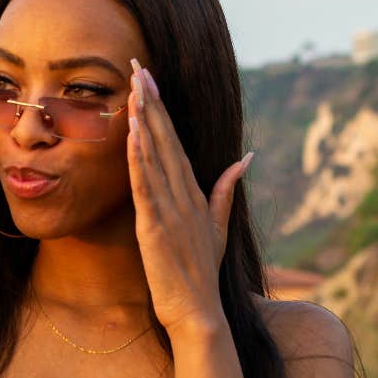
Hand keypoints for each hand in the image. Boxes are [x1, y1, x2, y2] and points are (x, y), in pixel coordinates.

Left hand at [125, 57, 252, 336]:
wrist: (198, 312)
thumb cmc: (202, 272)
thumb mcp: (218, 226)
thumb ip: (226, 190)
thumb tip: (245, 158)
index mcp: (194, 192)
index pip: (174, 141)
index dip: (160, 109)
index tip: (148, 78)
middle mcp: (184, 195)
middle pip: (165, 139)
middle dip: (150, 102)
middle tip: (138, 66)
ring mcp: (171, 210)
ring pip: (155, 157)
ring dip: (144, 122)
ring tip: (134, 88)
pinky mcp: (155, 228)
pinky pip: (146, 189)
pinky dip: (139, 162)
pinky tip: (132, 138)